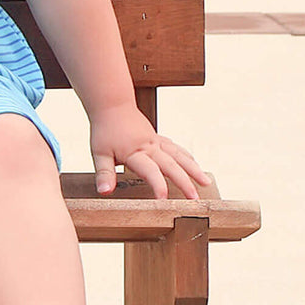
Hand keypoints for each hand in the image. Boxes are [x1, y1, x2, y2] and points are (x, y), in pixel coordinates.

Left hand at [89, 104, 210, 200]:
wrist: (111, 104)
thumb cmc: (104, 129)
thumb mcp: (99, 153)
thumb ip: (104, 173)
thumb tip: (104, 192)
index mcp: (135, 152)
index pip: (149, 171)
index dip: (158, 185)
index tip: (164, 200)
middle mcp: (150, 147)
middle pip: (171, 165)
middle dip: (185, 182)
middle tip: (195, 199)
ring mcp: (156, 141)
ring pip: (179, 156)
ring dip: (193, 169)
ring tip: (206, 183)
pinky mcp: (157, 138)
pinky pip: (175, 148)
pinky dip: (186, 157)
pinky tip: (194, 164)